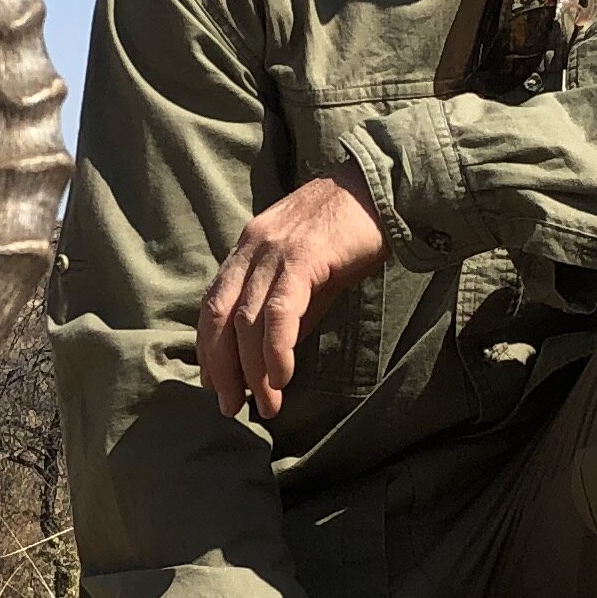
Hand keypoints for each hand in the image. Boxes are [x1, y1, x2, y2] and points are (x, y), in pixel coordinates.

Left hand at [199, 166, 387, 423]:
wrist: (387, 190)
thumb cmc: (352, 231)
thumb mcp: (310, 272)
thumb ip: (288, 308)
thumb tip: (272, 355)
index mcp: (248, 248)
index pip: (213, 305)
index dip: (209, 348)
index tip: (214, 385)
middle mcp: (252, 247)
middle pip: (219, 316)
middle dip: (220, 368)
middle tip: (229, 408)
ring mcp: (274, 250)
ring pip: (247, 320)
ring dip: (252, 371)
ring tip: (265, 405)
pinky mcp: (302, 257)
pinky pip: (279, 312)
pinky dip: (276, 350)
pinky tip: (282, 378)